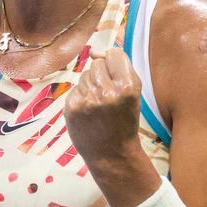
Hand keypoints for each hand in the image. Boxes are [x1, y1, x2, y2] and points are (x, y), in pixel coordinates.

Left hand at [63, 47, 144, 183]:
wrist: (112, 154)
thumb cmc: (124, 120)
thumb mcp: (134, 94)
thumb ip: (119, 68)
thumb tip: (94, 52)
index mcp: (127, 87)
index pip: (114, 54)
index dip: (114, 64)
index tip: (116, 77)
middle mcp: (107, 92)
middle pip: (97, 64)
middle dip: (102, 76)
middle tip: (107, 96)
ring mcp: (87, 100)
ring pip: (84, 75)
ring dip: (90, 86)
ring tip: (98, 105)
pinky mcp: (71, 107)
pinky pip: (75, 88)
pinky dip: (80, 97)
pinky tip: (88, 112)